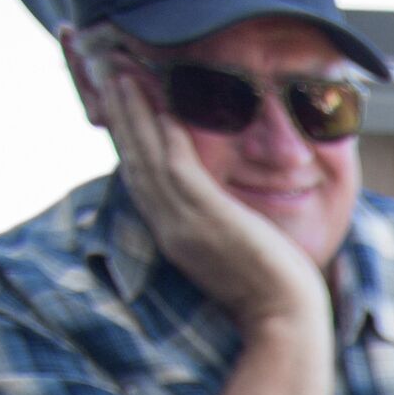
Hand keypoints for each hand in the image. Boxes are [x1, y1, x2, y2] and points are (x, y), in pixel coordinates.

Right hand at [91, 54, 330, 333]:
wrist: (285, 322)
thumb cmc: (272, 291)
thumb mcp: (232, 248)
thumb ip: (216, 219)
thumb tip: (220, 200)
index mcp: (173, 234)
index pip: (140, 177)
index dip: (127, 138)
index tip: (118, 104)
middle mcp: (170, 226)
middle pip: (134, 160)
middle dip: (119, 115)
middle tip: (107, 73)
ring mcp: (185, 221)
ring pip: (147, 156)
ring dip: (132, 112)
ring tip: (121, 74)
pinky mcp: (208, 217)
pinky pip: (178, 165)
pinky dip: (165, 135)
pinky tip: (158, 106)